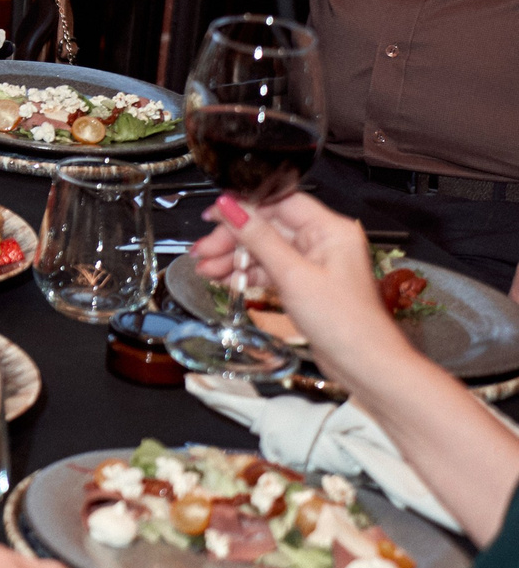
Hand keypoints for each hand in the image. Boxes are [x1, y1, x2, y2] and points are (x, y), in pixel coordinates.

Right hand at [191, 193, 395, 377]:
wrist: (364, 364)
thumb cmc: (344, 322)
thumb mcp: (293, 276)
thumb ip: (259, 239)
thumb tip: (232, 209)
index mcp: (330, 229)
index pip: (278, 203)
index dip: (243, 207)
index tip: (214, 217)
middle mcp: (323, 241)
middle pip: (268, 226)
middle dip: (232, 238)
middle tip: (204, 249)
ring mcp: (314, 262)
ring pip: (265, 248)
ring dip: (234, 258)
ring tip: (207, 268)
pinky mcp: (306, 282)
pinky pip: (270, 268)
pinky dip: (247, 273)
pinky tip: (225, 278)